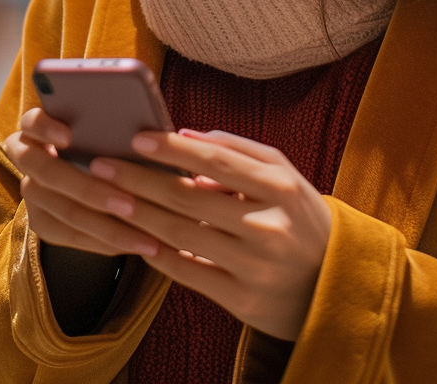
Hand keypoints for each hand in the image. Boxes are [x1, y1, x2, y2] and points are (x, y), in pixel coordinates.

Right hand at [3, 108, 163, 257]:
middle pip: (49, 174)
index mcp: (37, 127)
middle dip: (90, 191)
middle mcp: (27, 159)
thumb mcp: (103, 128)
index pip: (32, 122)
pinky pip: (70, 235)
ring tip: (144, 237)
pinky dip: (103, 242)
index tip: (69, 137)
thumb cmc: (105, 137)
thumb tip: (145, 131)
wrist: (90, 168)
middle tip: (130, 205)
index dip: (46, 129)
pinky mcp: (40, 221)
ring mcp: (31, 192)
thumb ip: (110, 128)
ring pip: (65, 211)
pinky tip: (132, 245)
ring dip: (107, 227)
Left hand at [90, 129, 331, 340]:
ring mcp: (255, 267)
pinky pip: (190, 274)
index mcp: (281, 188)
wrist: (335, 284)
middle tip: (101, 165)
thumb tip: (186, 135)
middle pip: (190, 198)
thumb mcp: (284, 175)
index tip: (137, 137)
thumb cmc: (300, 218)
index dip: (173, 150)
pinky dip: (159, 255)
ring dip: (139, 215)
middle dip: (139, 180)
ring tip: (108, 197)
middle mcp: (269, 227)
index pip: (216, 162)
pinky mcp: (243, 302)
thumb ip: (239, 150)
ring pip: (182, 236)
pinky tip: (135, 238)